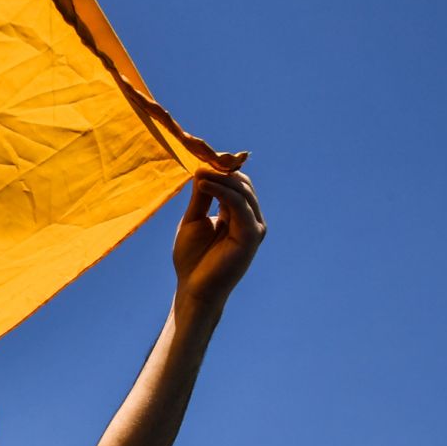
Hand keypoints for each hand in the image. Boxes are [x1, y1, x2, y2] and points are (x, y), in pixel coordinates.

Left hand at [172, 168, 264, 310]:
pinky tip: (205, 184)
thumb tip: (203, 168)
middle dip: (222, 171)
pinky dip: (223, 191)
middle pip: (242, 183)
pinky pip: (240, 205)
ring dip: (221, 178)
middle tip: (200, 162)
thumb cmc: (192, 258)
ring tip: (199, 174)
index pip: (235, 183)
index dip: (220, 169)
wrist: (193, 288)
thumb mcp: (193, 220)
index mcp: (237, 215)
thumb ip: (201, 197)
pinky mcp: (252, 236)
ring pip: (243, 191)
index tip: (200, 157)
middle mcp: (250, 219)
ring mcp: (254, 227)